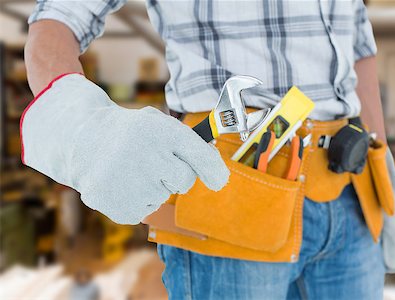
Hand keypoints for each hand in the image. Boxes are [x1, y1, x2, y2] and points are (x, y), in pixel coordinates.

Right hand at [21, 74, 229, 223]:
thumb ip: (186, 142)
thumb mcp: (156, 123)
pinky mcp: (120, 207)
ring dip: (152, 186)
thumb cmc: (129, 134)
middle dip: (176, 175)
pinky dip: (135, 200)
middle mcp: (148, 156)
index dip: (214, 170)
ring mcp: (132, 184)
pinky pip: (144, 211)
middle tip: (154, 163)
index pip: (200, 155)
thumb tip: (215, 168)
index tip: (219, 180)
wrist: (82, 140)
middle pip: (185, 181)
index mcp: (160, 131)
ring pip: (162, 196)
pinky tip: (120, 183)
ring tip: (129, 169)